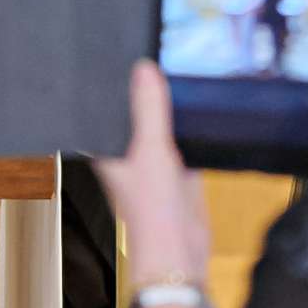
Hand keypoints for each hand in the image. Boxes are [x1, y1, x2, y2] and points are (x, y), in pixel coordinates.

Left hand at [91, 61, 210, 281]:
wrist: (179, 253)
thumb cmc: (150, 213)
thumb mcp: (150, 150)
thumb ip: (148, 110)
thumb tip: (143, 70)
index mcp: (109, 152)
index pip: (106, 111)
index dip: (112, 87)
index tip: (115, 56)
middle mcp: (130, 156)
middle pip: (136, 117)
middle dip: (144, 94)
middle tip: (153, 53)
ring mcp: (156, 165)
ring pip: (162, 128)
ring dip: (169, 110)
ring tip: (177, 72)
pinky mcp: (181, 174)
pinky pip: (186, 142)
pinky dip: (192, 128)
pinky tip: (200, 107)